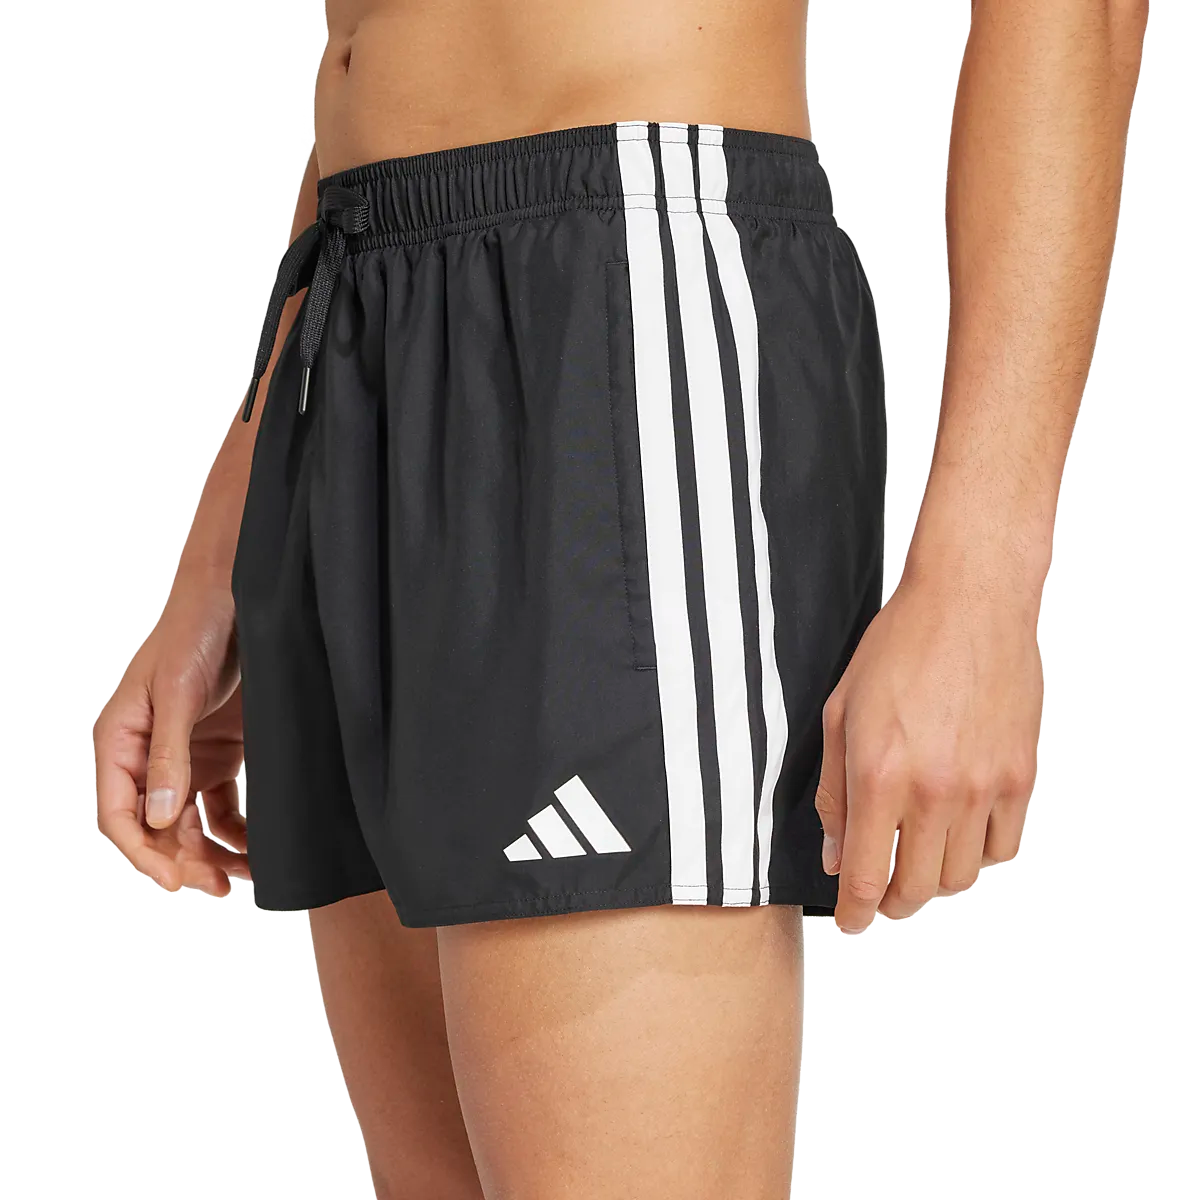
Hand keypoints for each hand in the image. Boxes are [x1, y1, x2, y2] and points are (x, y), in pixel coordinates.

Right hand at [93, 580, 250, 896]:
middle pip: (157, 827)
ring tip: (241, 877)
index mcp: (120, 743)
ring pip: (190, 824)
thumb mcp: (177, 692)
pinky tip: (256, 848)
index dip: (145, 852)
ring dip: (211, 853)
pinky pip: (222, 806)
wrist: (236, 600)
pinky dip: (236, 831)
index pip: (120, 814)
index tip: (176, 880)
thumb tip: (160, 818)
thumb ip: (168, 754)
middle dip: (183, 861)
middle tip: (217, 887)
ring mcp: (184, 758)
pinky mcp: (219, 755)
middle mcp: (148, 757)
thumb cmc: (194, 635)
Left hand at [814, 571, 1041, 933]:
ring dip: (933, 880)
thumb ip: (834, 793)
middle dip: (892, 900)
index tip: (851, 920)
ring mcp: (982, 788)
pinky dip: (977, 855)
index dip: (854, 912)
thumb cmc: (900, 646)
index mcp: (880, 776)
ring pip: (961, 876)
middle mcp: (934, 791)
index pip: (867, 877)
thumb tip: (837, 852)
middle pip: (916, 889)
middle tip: (880, 888)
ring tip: (916, 856)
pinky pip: (1002, 848)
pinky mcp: (1019, 778)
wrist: (968, 604)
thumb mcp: (841, 715)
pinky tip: (957, 833)